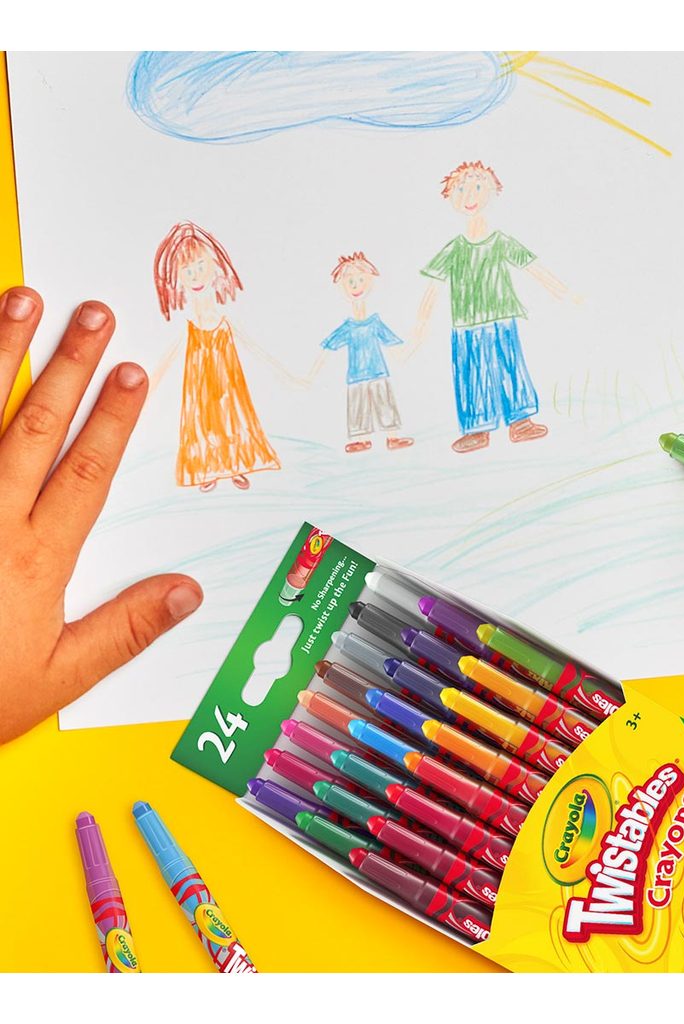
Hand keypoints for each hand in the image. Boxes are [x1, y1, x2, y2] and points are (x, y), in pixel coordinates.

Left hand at [0, 287, 202, 742]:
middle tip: (92, 312)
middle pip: (34, 427)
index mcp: (32, 558)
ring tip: (20, 301)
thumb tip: (188, 591)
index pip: (83, 473)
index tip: (129, 373)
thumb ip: (124, 630)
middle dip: (66, 365)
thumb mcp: (57, 680)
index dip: (111, 419)